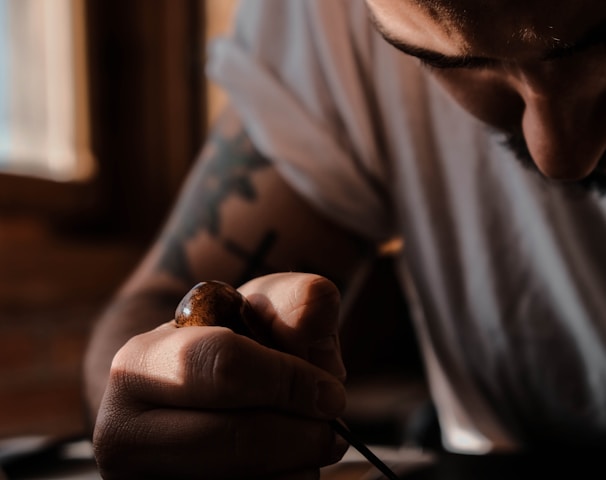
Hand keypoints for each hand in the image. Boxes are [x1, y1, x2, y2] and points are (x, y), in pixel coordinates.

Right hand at [92, 273, 348, 478]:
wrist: (191, 398)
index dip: (290, 381)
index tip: (330, 393)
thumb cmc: (232, 349)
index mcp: (138, 364)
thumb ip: (295, 300)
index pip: (225, 368)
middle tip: (330, 426)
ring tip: (301, 440)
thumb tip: (316, 319)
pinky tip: (281, 465)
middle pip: (238, 441)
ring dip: (298, 465)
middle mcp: (122, 432)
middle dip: (302, 434)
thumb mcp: (260, 309)